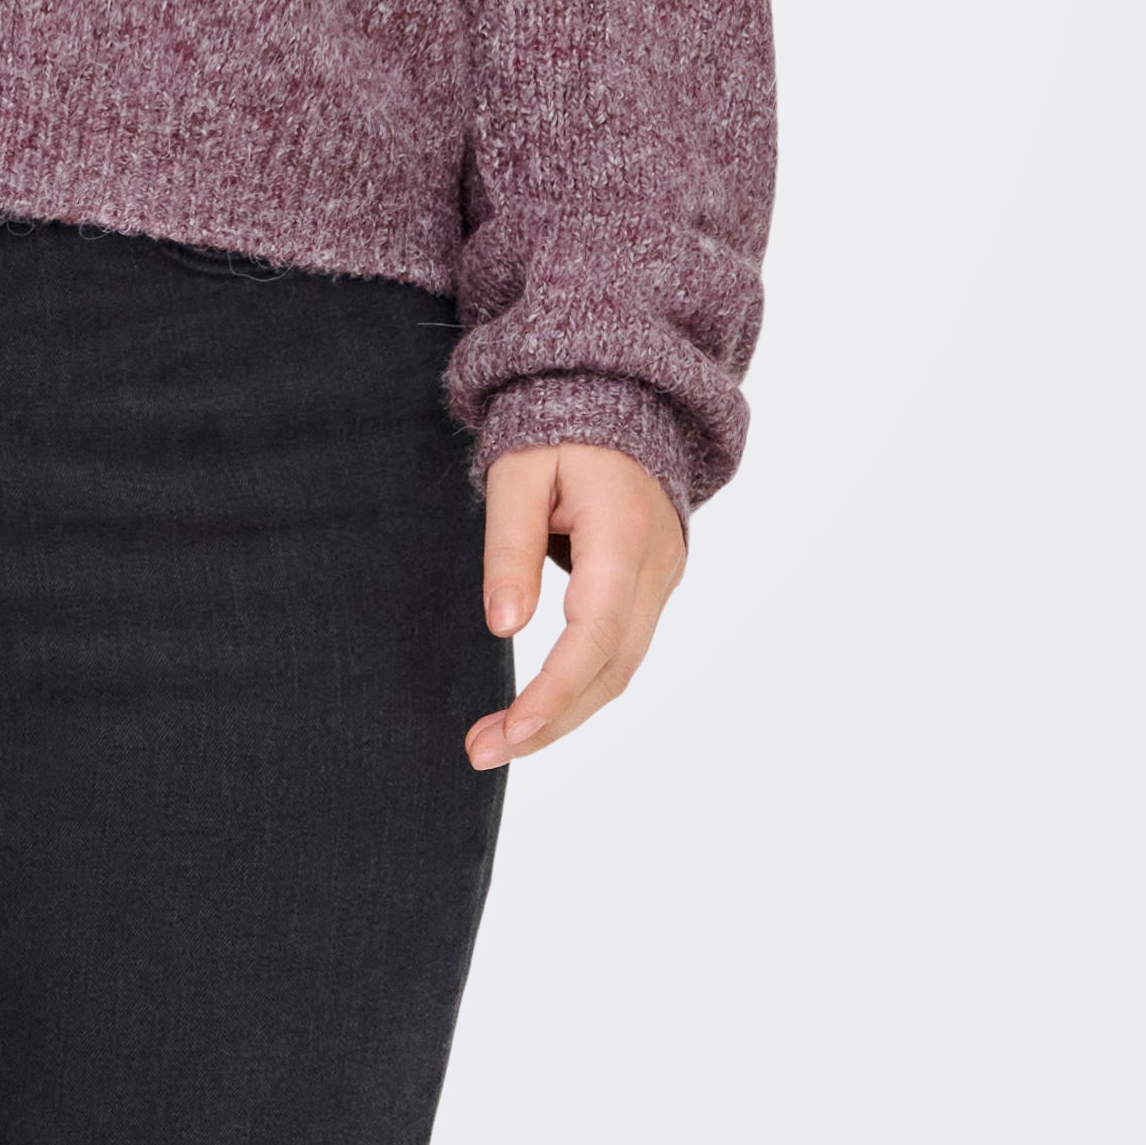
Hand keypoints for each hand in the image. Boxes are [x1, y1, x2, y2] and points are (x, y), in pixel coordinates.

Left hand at [466, 443, 685, 768]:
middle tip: (481, 751)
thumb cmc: (561, 425)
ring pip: (621, 667)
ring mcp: (664, 578)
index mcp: (623, 534)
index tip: (509, 731)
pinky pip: (623, 649)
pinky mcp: (654, 584)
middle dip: (551, 720)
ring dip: (566, 711)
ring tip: (500, 740)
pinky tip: (540, 705)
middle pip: (612, 668)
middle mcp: (657, 567)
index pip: (594, 635)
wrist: (621, 393)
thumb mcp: (519, 471)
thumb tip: (503, 625)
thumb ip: (511, 546)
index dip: (555, 692)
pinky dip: (583, 684)